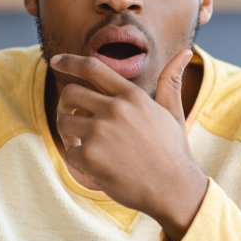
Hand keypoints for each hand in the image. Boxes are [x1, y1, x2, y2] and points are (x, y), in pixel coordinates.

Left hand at [51, 49, 208, 240]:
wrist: (174, 189)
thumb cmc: (173, 152)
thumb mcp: (173, 112)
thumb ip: (170, 81)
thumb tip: (184, 51)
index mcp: (131, 96)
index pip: (92, 68)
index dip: (70, 61)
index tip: (56, 61)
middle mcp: (114, 109)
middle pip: (70, 93)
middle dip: (66, 106)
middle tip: (73, 120)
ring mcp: (100, 132)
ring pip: (64, 122)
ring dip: (69, 134)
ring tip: (85, 146)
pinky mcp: (90, 156)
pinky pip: (68, 152)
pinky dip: (77, 161)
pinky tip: (94, 166)